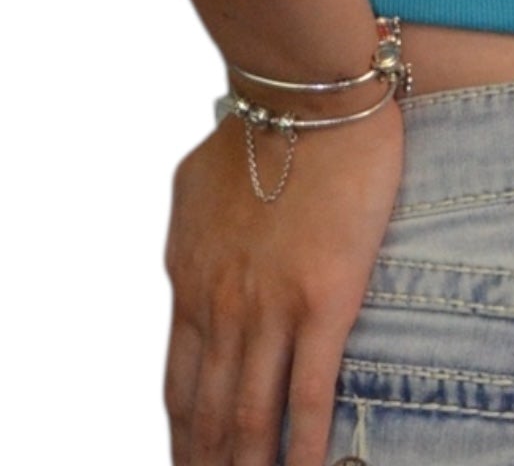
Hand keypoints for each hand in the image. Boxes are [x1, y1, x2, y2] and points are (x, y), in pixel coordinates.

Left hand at [163, 94, 403, 465]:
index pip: (179, 384)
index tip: (190, 464)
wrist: (308, 94)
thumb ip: (193, 236)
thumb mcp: (196, 187)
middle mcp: (221, 307)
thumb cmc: (261, 124)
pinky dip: (303, 447)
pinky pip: (309, 394)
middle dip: (212, 465)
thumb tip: (191, 262)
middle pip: (208, 414)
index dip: (184, 437)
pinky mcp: (325, 300)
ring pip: (251, 416)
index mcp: (191, 282)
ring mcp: (270, 308)